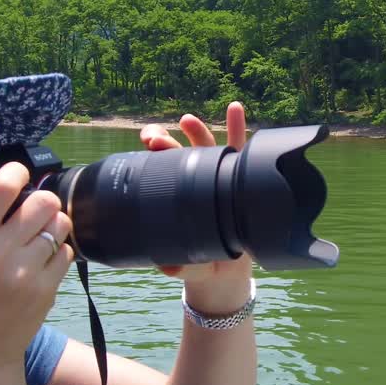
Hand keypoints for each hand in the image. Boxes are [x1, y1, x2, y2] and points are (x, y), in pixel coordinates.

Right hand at [0, 162, 74, 380]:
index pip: (0, 188)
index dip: (15, 171)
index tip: (17, 174)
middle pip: (42, 201)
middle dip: (40, 200)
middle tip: (31, 210)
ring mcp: (26, 273)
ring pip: (59, 224)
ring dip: (51, 225)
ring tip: (37, 236)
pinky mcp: (46, 289)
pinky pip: (66, 251)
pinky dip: (58, 251)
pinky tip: (40, 261)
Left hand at [140, 101, 254, 314]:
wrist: (227, 276)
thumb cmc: (203, 267)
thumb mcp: (191, 268)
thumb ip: (180, 268)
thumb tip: (167, 268)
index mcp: (176, 198)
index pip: (160, 171)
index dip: (151, 156)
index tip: (145, 144)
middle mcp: (194, 182)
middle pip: (177, 154)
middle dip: (164, 141)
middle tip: (154, 137)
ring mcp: (217, 177)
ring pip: (205, 147)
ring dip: (197, 130)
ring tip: (187, 119)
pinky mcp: (240, 178)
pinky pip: (239, 151)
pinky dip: (237, 127)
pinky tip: (234, 108)